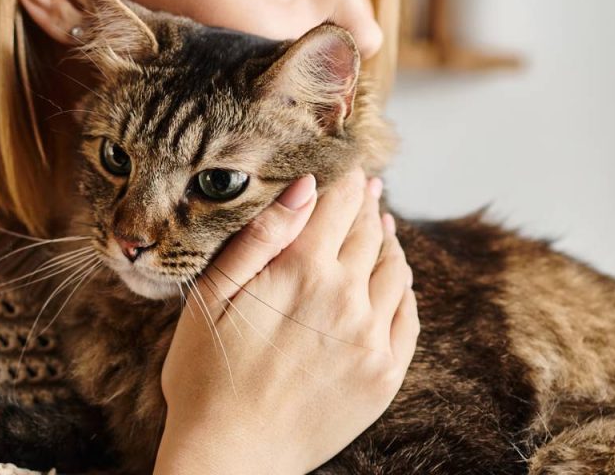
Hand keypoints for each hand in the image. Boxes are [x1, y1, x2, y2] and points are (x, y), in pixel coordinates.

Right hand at [154, 168, 417, 474]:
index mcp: (303, 271)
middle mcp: (347, 298)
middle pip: (369, 232)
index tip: (349, 169)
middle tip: (367, 188)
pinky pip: (408, 315)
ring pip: (394, 269)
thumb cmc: (206, 375)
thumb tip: (305, 187)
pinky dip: (403, 288)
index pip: (338, 206)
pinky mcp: (385, 374)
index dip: (344, 182)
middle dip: (367, 205)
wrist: (231, 456)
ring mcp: (372, 338)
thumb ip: (262, 236)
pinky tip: (394, 279)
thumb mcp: (213, 297)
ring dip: (389, 240)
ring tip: (383, 226)